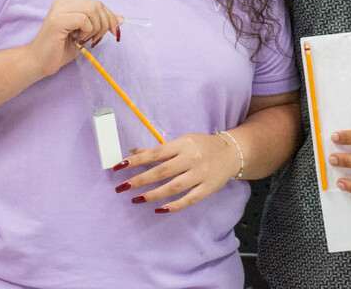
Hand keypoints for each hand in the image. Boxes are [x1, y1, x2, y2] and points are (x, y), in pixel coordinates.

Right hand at [27, 0, 121, 77]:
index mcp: (68, 3)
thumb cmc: (59, 50)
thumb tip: (121, 18)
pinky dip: (87, 31)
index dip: (110, 17)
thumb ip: (100, 25)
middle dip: (105, 23)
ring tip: (85, 40)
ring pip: (92, 10)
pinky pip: (83, 19)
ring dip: (95, 28)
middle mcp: (62, 2)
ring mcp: (59, 10)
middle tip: (97, 39)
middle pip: (97, 4)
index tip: (114, 32)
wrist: (38, 63)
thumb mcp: (85, 36)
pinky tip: (77, 39)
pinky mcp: (57, 20)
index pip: (97, 3)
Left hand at [112, 133, 238, 213]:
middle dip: (140, 180)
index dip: (136, 160)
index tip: (118, 167)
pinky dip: (174, 206)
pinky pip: (189, 199)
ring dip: (153, 194)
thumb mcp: (181, 142)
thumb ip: (159, 149)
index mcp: (183, 145)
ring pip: (173, 187)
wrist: (232, 153)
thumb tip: (134, 152)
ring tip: (136, 199)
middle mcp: (191, 159)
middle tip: (121, 187)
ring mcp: (200, 175)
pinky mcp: (207, 189)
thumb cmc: (201, 146)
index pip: (155, 153)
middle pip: (162, 171)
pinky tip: (159, 209)